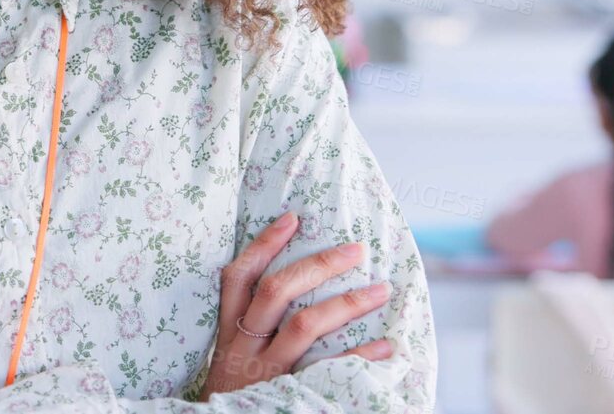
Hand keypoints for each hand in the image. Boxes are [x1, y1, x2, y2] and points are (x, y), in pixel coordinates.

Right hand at [200, 212, 395, 398]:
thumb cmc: (233, 395)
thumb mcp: (231, 359)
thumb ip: (251, 330)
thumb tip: (294, 290)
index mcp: (229, 333)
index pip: (239, 278)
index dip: (263, 245)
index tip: (292, 219)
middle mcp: (243, 347)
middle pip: (276, 292)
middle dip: (317, 266)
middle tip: (355, 250)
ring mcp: (264, 371)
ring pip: (303, 325)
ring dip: (346, 303)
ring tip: (380, 292)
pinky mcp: (286, 394)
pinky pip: (327, 369)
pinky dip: (359, 355)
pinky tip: (385, 346)